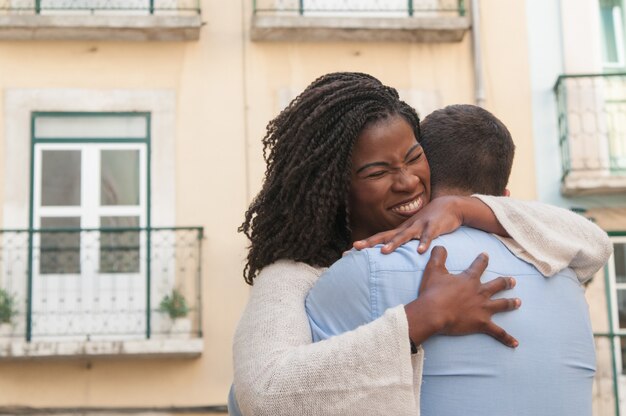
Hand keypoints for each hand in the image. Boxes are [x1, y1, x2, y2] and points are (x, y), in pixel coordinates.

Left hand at [354, 196, 464, 253]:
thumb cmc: (429, 222)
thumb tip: (390, 253)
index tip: (350, 250)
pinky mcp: (434, 227)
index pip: (379, 237)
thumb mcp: (414, 232)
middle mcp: (407, 228)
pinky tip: (420, 251)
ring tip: (383, 252)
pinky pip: (428, 237)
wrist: (450, 205)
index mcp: (401, 230)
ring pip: (405, 236)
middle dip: (370, 242)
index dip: (365, 243)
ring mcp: (419, 226)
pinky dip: (424, 243)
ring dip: (394, 244)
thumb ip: (404, 242)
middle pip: (386, 236)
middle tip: (356, 247)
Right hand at [404, 246, 519, 347]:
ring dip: (511, 303)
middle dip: (505, 282)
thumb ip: (438, 255)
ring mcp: (483, 309)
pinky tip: (515, 343)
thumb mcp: (433, 269)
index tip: (486, 255)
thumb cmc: (433, 292)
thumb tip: (440, 246)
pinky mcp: (482, 324)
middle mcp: (480, 292)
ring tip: (518, 302)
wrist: (434, 313)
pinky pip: (497, 332)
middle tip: (512, 280)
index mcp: (469, 279)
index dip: (483, 259)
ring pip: (502, 304)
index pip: (479, 266)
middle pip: (497, 285)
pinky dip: (506, 338)